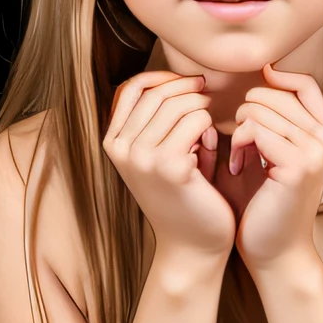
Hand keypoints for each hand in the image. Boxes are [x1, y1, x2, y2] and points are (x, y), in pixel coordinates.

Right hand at [103, 71, 234, 258]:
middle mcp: (120, 148)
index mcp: (112, 142)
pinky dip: (210, 128)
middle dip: (190, 91)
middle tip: (209, 103)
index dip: (164, 78)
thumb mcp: (158, 151)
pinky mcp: (169, 166)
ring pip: (180, 104)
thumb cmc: (182, 194)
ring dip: (203, 110)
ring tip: (208, 133)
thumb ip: (156, 119)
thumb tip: (177, 77)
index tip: (190, 85)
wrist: (191, 244)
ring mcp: (141, 157)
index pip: (133, 87)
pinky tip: (210, 148)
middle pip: (159, 92)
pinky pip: (197, 121)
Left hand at [228, 62, 322, 270]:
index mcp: (321, 134)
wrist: (274, 251)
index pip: (304, 84)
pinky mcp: (298, 166)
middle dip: (244, 112)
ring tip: (238, 157)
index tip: (250, 97)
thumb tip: (262, 76)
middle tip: (239, 143)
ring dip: (237, 130)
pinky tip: (237, 167)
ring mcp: (314, 152)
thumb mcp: (266, 152)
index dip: (277, 78)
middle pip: (273, 93)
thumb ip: (266, 119)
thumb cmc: (262, 203)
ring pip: (259, 109)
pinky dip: (237, 144)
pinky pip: (255, 129)